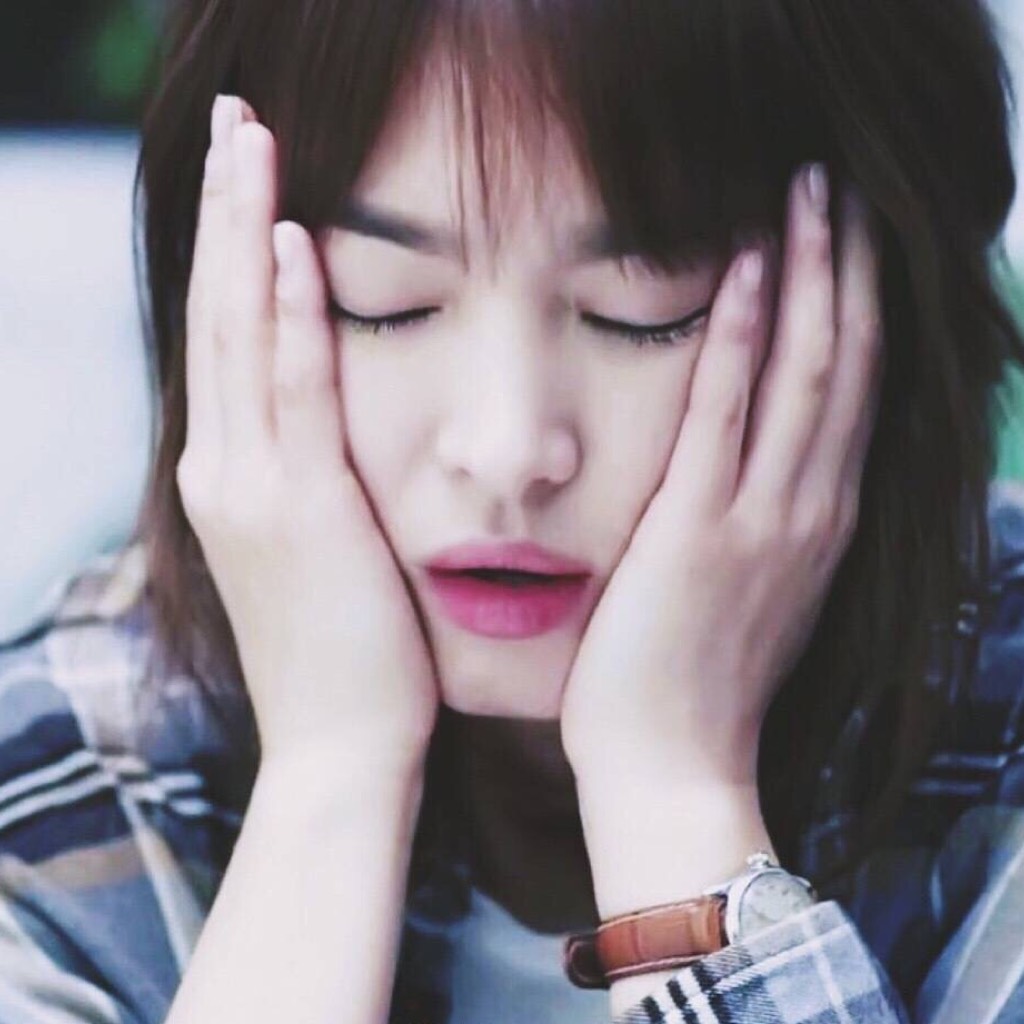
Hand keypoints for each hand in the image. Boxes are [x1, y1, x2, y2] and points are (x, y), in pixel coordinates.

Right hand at [177, 95, 439, 773]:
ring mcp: (253, 488)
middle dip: (223, 210)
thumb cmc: (348, 656)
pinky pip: (292, 393)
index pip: (227, 336)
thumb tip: (327, 427)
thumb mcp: (314, 554)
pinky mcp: (300, 511)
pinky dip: (285, 317)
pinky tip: (289, 243)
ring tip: (252, 141)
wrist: (341, 749)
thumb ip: (309, 482)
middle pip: (218, 312)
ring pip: (240, 334)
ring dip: (243, 231)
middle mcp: (226, 469)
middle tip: (235, 121)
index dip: (229, 247)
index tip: (248, 174)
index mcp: (234, 476)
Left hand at [561, 165, 882, 788]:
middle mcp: (810, 509)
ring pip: (805, 373)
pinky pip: (726, 413)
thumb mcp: (756, 597)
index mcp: (819, 522)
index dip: (857, 309)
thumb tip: (763, 479)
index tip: (851, 240)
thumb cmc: (695, 685)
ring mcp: (762, 517)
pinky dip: (739, 336)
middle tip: (842, 183)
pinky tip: (743, 268)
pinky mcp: (699, 528)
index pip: (850, 393)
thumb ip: (767, 531)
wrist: (670, 766)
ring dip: (810, 274)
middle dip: (849, 267)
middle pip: (844, 364)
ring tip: (810, 192)